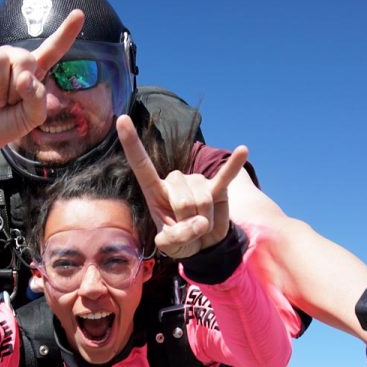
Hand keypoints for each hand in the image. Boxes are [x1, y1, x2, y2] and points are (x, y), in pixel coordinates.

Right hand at [0, 0, 83, 153]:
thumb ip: (38, 99)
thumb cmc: (6, 125)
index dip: (65, 33)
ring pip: (1, 60)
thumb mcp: (32, 117)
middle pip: (25, 57)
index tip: (79, 14)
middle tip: (10, 104)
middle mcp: (10, 59)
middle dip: (20, 87)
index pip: (52, 49)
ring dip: (1, 89)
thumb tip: (23, 76)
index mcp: (31, 71)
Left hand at [116, 115, 246, 258]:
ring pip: (203, 200)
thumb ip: (176, 239)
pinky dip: (233, 167)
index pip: (141, 164)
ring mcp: (197, 182)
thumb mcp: (170, 246)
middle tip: (189, 230)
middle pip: (184, 199)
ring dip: (204, 221)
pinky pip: (226, 177)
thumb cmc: (179, 240)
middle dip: (188, 221)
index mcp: (155, 191)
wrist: (202, 243)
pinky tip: (243, 150)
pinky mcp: (218, 188)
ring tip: (201, 225)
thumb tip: (199, 225)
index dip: (132, 143)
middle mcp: (175, 181)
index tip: (122, 120)